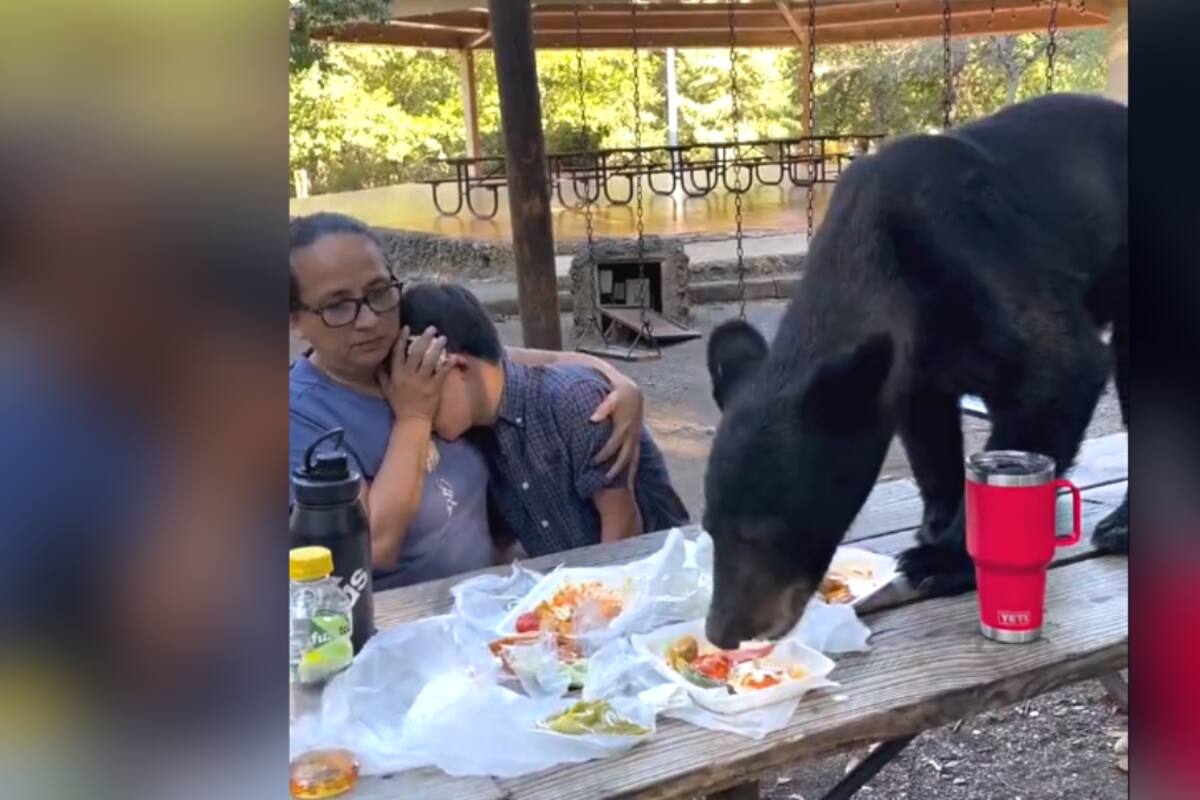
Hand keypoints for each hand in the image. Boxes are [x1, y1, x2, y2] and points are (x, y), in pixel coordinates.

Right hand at [378, 325, 450, 420]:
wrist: (411, 420)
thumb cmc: (399, 404)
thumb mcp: (386, 390)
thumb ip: (382, 375)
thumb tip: (377, 362)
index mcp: (396, 374)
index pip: (398, 353)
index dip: (402, 339)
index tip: (407, 328)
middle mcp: (409, 375)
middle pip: (416, 353)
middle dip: (424, 339)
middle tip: (432, 328)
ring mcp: (422, 381)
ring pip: (430, 360)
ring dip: (437, 348)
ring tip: (443, 338)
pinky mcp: (434, 388)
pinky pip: (442, 373)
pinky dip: (448, 364)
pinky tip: (453, 356)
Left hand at [590, 370, 642, 484]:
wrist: (632, 391)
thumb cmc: (618, 392)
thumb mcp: (612, 395)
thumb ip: (603, 407)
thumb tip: (593, 419)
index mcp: (624, 426)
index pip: (613, 445)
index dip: (602, 455)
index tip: (591, 463)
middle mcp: (632, 435)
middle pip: (624, 457)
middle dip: (615, 469)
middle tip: (603, 480)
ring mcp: (635, 439)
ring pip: (632, 459)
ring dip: (627, 473)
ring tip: (623, 489)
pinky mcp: (636, 440)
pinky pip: (635, 457)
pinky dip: (631, 469)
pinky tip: (628, 480)